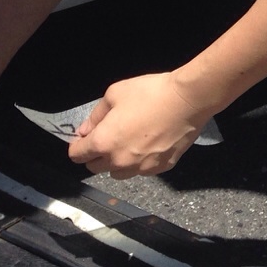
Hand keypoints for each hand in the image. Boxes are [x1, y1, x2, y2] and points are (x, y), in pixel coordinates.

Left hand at [67, 72, 209, 179]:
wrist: (189, 101)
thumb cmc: (150, 93)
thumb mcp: (115, 94)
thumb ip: (95, 116)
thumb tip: (85, 131)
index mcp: (103, 142)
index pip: (77, 155)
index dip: (78, 145)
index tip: (85, 138)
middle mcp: (119, 161)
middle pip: (95, 168)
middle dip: (96, 155)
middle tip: (109, 137)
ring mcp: (141, 168)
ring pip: (118, 173)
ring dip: (117, 162)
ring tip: (129, 144)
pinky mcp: (161, 168)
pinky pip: (142, 170)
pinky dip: (140, 162)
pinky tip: (149, 145)